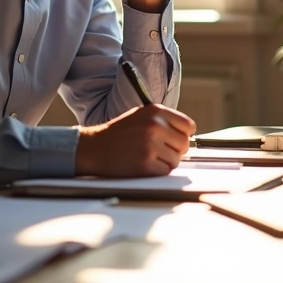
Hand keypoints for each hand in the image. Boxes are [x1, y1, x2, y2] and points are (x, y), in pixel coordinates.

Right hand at [74, 104, 195, 176]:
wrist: (94, 148)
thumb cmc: (118, 134)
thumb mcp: (141, 116)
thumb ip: (164, 121)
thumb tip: (187, 133)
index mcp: (156, 111)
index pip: (188, 126)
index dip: (183, 135)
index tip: (175, 140)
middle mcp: (155, 125)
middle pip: (184, 144)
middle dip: (175, 151)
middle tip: (160, 152)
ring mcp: (150, 144)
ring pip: (176, 160)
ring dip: (165, 162)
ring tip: (148, 157)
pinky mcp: (145, 163)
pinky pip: (165, 171)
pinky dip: (157, 171)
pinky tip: (143, 164)